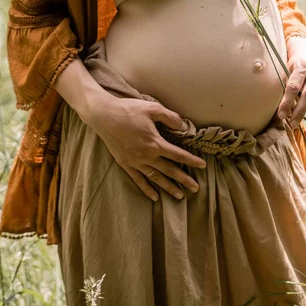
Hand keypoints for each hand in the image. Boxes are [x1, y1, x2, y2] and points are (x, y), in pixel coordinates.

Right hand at [81, 95, 206, 201]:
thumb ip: (170, 117)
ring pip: (155, 178)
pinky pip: (138, 180)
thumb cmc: (128, 110)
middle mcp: (147, 156)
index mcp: (155, 143)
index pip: (178, 155)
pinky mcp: (125, 164)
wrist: (103, 115)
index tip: (202, 166)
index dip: (192, 161)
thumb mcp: (152, 108)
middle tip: (196, 189)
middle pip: (169, 170)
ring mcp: (135, 162)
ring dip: (168, 187)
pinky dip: (147, 189)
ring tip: (179, 196)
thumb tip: (182, 126)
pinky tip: (154, 197)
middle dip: (184, 180)